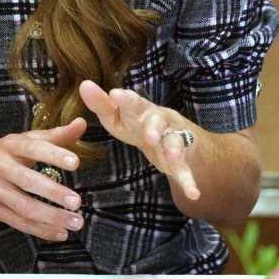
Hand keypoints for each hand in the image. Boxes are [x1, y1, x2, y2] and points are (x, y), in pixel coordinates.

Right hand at [0, 118, 87, 240]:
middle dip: (53, 193)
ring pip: (23, 206)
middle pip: (27, 181)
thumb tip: (82, 123)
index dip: (54, 154)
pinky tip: (60, 233)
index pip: (33, 147)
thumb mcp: (25, 140)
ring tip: (76, 222)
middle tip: (77, 202)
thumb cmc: (4, 153)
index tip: (76, 163)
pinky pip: (18, 222)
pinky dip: (40, 229)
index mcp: (10, 144)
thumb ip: (55, 135)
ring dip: (51, 217)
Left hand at [79, 79, 200, 200]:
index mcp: (142, 109)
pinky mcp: (181, 161)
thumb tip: (84, 85)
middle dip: (154, 128)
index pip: (133, 102)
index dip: (126, 99)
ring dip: (174, 150)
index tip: (115, 95)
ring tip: (171, 158)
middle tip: (149, 136)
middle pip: (158, 121)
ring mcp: (173, 140)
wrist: (173, 138)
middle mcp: (161, 121)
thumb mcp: (118, 116)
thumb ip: (102, 104)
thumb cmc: (138, 124)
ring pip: (175, 143)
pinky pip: (185, 171)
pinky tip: (194, 194)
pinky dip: (190, 182)